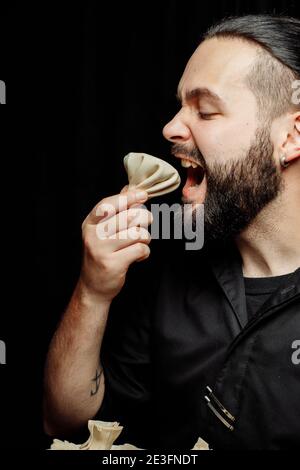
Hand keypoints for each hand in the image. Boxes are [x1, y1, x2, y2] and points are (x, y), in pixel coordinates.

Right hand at [80, 187, 152, 301]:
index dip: (127, 197)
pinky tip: (138, 256)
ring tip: (140, 242)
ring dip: (145, 237)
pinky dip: (144, 252)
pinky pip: (140, 249)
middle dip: (144, 218)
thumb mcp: (102, 231)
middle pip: (128, 217)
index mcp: (90, 224)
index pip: (108, 204)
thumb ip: (116, 210)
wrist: (93, 286)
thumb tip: (129, 187)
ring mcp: (102, 250)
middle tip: (147, 221)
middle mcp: (93, 235)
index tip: (143, 194)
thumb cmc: (101, 255)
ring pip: (137, 233)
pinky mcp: (113, 264)